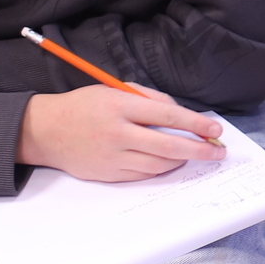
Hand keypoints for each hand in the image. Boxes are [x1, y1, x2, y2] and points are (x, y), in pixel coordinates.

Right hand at [16, 83, 225, 180]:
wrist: (46, 131)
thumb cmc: (84, 106)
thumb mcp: (114, 89)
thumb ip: (149, 98)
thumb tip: (180, 113)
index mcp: (121, 106)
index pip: (168, 115)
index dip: (196, 123)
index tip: (215, 129)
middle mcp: (118, 133)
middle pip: (169, 145)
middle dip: (200, 149)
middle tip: (218, 152)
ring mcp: (113, 156)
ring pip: (159, 163)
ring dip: (183, 160)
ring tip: (197, 154)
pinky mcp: (109, 174)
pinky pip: (144, 174)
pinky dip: (162, 168)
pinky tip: (172, 162)